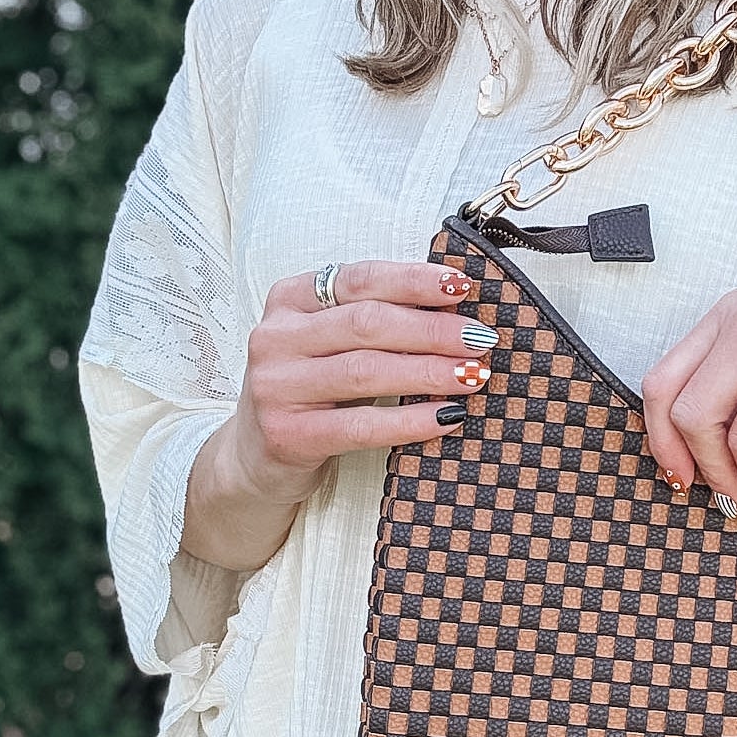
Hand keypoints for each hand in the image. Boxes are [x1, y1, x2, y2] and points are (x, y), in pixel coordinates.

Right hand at [224, 258, 499, 503]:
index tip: (463, 287)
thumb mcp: (328, 344)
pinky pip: (359, 426)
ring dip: (428, 372)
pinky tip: (447, 417)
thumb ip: (374, 320)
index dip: (414, 281)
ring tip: (473, 375)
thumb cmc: (309, 391)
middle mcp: (275, 337)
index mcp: (289, 299)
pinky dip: (409, 421)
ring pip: (365, 371)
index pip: (361, 279)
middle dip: (432, 330)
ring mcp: (275, 387)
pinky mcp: (286, 434)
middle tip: (481, 339)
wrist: (255, 457)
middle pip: (367, 323)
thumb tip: (454, 309)